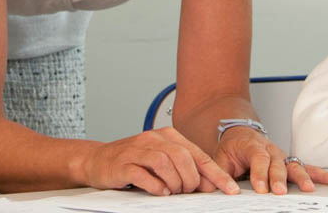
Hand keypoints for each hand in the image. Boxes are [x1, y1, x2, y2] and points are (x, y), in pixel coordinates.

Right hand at [81, 127, 239, 195]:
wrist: (97, 160)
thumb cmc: (133, 162)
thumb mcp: (161, 161)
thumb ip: (184, 169)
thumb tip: (208, 185)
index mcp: (168, 136)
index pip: (198, 155)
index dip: (216, 174)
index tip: (230, 190)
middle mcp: (154, 138)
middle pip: (183, 157)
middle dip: (191, 180)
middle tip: (187, 192)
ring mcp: (137, 149)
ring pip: (165, 163)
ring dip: (174, 183)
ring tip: (172, 192)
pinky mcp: (123, 163)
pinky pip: (143, 174)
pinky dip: (155, 186)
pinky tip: (158, 191)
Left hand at [210, 126, 327, 194]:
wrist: (239, 132)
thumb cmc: (230, 148)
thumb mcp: (220, 158)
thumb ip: (218, 173)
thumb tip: (210, 188)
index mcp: (251, 146)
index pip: (257, 158)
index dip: (259, 173)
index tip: (260, 187)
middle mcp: (269, 149)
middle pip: (276, 163)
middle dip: (278, 178)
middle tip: (279, 192)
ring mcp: (281, 155)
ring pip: (293, 165)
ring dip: (301, 177)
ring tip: (308, 189)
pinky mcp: (289, 162)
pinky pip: (306, 167)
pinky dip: (320, 175)